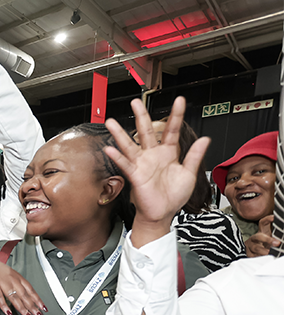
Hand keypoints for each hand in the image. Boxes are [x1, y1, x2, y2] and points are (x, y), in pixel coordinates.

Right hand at [0, 256, 45, 314]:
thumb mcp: (11, 274)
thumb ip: (19, 284)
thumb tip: (29, 296)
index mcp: (17, 277)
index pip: (30, 289)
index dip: (37, 299)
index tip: (43, 308)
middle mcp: (11, 280)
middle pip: (24, 294)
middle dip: (32, 306)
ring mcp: (2, 283)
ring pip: (13, 297)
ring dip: (21, 308)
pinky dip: (4, 306)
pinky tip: (9, 313)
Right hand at [104, 96, 210, 247]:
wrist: (163, 214)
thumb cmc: (173, 196)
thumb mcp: (190, 174)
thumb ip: (195, 156)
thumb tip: (204, 139)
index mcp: (169, 153)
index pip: (172, 130)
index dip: (176, 115)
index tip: (180, 101)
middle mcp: (153, 156)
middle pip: (146, 131)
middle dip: (141, 116)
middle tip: (135, 102)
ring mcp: (143, 164)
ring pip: (130, 145)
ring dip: (120, 133)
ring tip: (111, 122)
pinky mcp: (136, 175)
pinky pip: (126, 164)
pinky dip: (117, 157)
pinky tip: (110, 148)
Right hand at [245, 215, 279, 257]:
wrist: (251, 250)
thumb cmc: (264, 243)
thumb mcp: (270, 236)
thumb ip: (276, 234)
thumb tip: (282, 236)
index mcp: (262, 232)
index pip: (263, 223)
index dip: (267, 219)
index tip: (274, 218)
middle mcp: (255, 238)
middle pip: (259, 236)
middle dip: (268, 240)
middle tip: (277, 243)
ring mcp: (251, 246)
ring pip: (256, 248)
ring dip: (265, 251)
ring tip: (272, 253)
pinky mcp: (249, 254)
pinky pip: (255, 256)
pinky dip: (261, 257)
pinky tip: (266, 258)